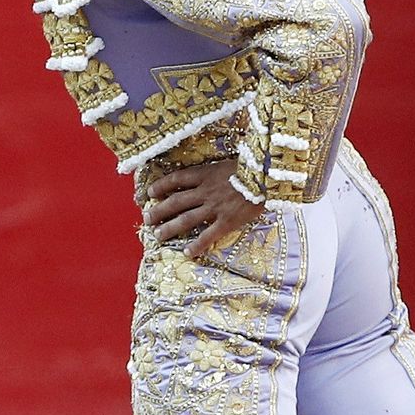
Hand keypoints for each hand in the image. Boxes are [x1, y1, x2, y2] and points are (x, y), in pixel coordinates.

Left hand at [144, 159, 264, 257]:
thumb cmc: (253, 165)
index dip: (161, 186)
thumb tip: (210, 173)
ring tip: (158, 235)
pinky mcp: (227, 221)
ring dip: (170, 228)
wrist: (268, 175)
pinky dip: (197, 245)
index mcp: (205, 174)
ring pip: (186, 219)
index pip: (176, 179)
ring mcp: (215, 207)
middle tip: (146, 219)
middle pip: (175, 202)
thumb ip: (216, 170)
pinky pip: (208, 235)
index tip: (150, 193)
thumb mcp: (229, 161)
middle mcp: (205, 191)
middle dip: (159, 211)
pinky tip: (188, 252)